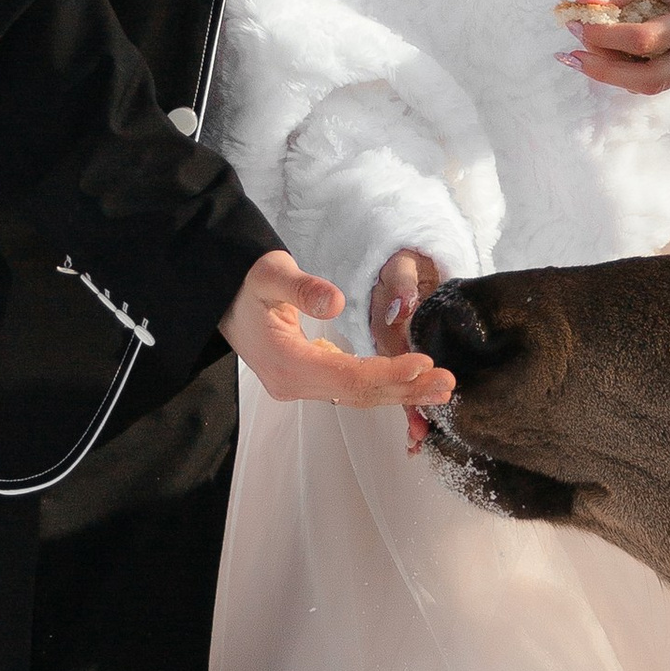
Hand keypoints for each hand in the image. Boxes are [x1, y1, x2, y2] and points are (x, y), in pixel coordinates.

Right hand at [220, 247, 450, 413]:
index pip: (345, 377)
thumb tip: (336, 302)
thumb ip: (301, 288)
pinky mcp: (306, 381)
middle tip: (447, 383)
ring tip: (440, 388)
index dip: (386, 373)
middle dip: (404, 389)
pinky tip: (410, 384)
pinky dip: (381, 387)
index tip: (422, 363)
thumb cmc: (246, 282)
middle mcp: (292, 384)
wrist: (222, 297)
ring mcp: (298, 386)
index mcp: (285, 362)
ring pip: (355, 396)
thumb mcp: (270, 274)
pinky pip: (348, 390)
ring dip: (398, 392)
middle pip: (356, 394)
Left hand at [562, 0, 669, 96]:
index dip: (606, 37)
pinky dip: (623, 72)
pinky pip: (653, 81)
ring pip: (649, 86)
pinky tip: (602, 54)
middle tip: (571, 56)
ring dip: (610, 73)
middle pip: (649, 79)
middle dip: (605, 71)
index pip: (645, 40)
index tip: (576, 24)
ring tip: (581, 53)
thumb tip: (579, 1)